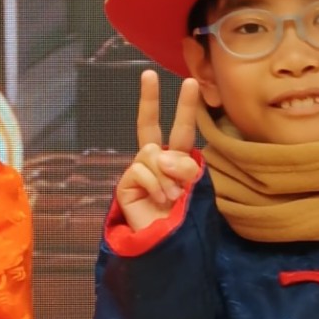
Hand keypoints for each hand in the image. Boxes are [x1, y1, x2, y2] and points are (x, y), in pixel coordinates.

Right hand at [115, 70, 202, 233]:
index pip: (180, 129)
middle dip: (149, 99)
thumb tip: (161, 155)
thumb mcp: (192, 188)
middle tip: (149, 75)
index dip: (185, 106)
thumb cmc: (182, 217)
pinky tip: (158, 199)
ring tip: (172, 196)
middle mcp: (155, 160)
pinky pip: (141, 171)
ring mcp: (139, 171)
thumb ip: (183, 166)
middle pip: (150, 125)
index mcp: (176, 159)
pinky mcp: (126, 184)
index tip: (190, 81)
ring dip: (167, 175)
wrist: (165, 244)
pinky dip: (154, 185)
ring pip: (152, 153)